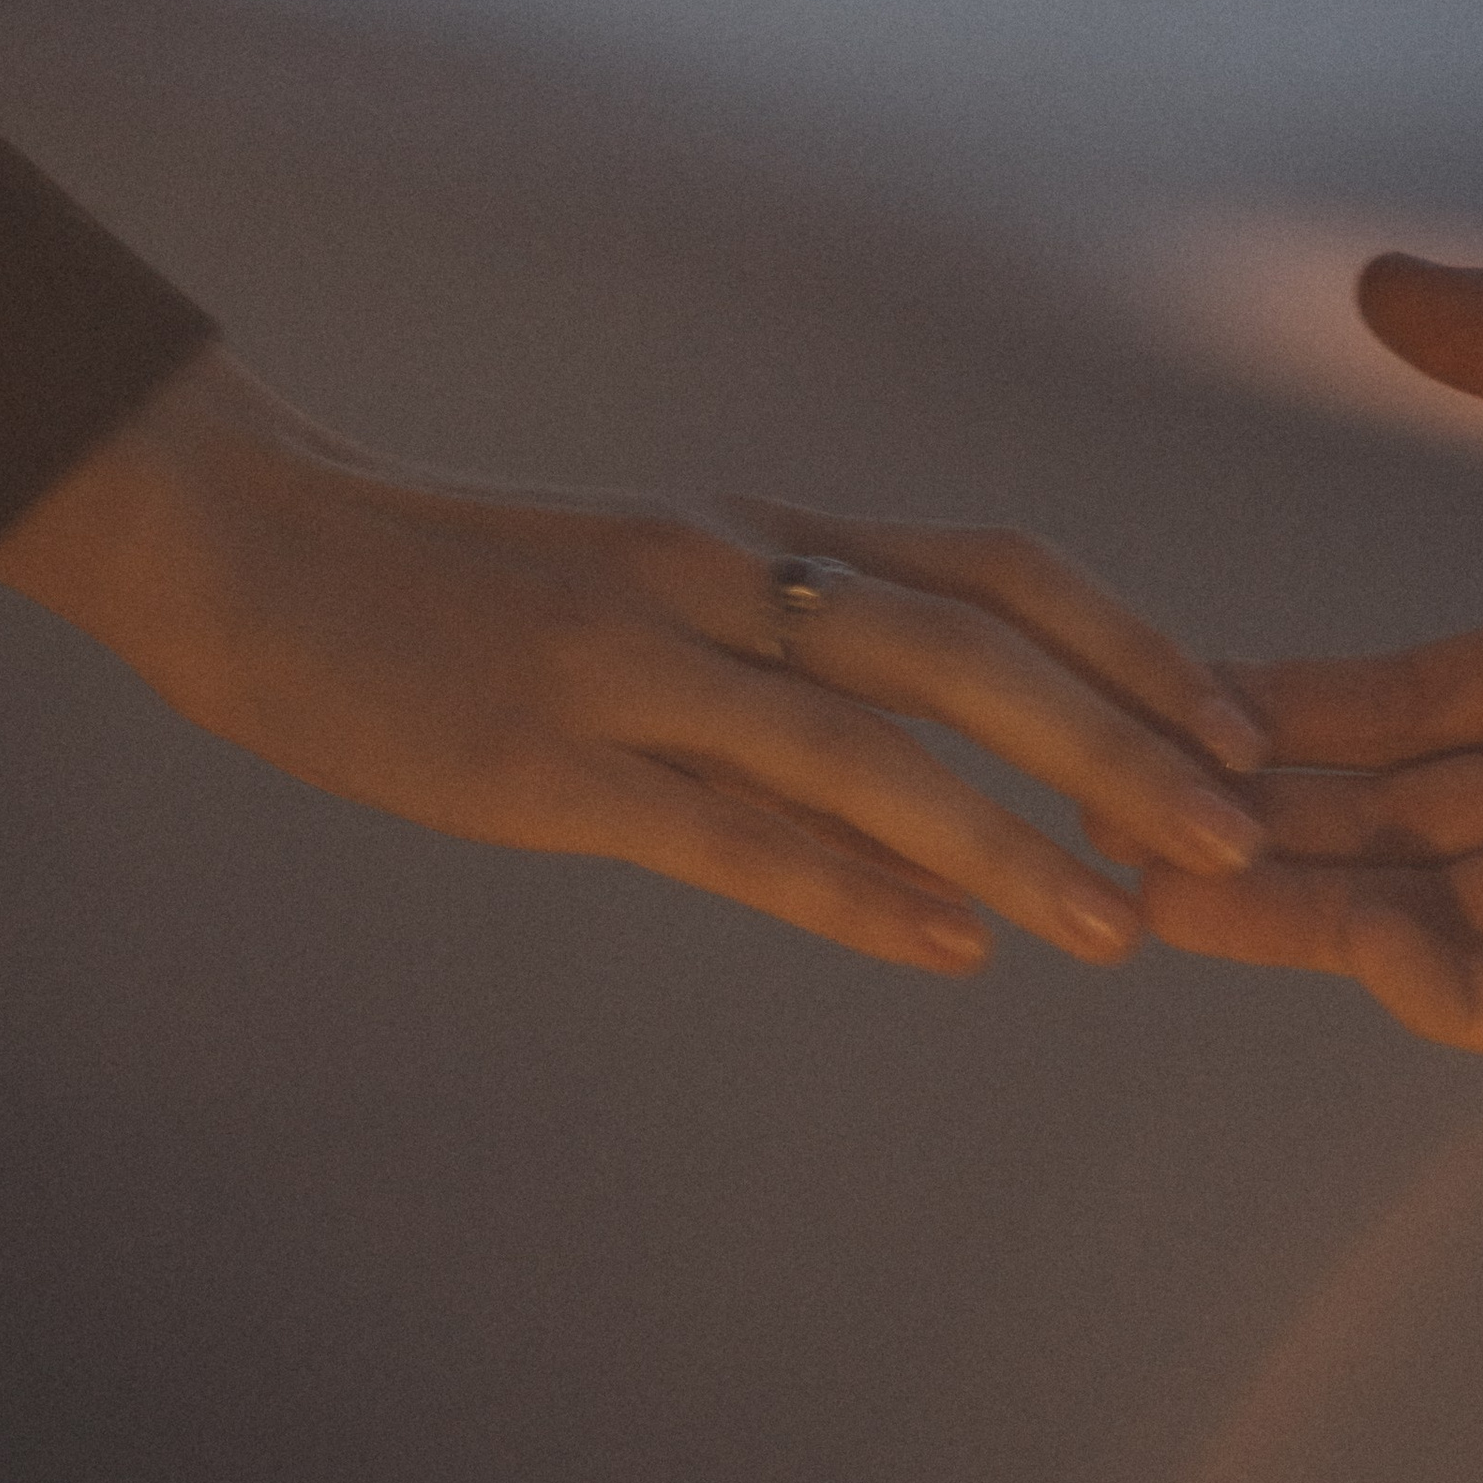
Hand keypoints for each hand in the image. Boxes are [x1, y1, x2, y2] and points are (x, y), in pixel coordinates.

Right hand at [0, 345, 1262, 973]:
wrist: (248, 547)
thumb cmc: (445, 578)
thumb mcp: (636, 575)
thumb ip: (766, 636)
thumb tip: (909, 740)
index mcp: (750, 536)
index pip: (989, 571)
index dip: (1127, 645)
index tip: (1233, 726)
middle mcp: (720, 579)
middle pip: (967, 649)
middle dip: (1119, 742)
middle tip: (1233, 834)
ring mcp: (635, 664)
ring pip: (869, 745)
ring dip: (1013, 836)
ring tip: (1119, 927)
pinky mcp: (549, 759)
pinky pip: (728, 830)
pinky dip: (849, 888)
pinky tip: (947, 946)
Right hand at [1142, 258, 1482, 1053]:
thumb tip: (1374, 282)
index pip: (1404, 704)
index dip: (1282, 708)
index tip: (1152, 698)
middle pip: (1387, 819)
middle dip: (1248, 819)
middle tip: (1097, 810)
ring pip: (1429, 915)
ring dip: (1298, 906)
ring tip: (1155, 884)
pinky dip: (1438, 984)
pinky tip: (1347, 935)